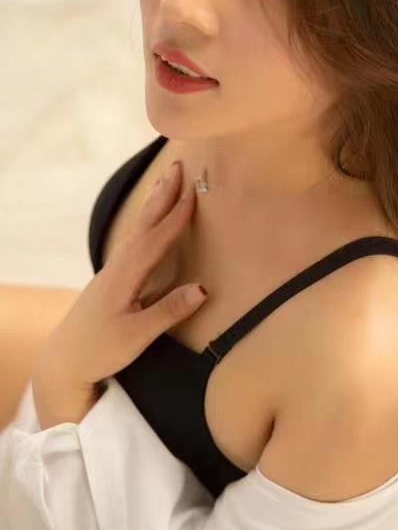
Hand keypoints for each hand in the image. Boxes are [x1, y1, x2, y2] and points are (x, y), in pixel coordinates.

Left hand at [33, 160, 206, 395]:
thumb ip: (169, 312)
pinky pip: (132, 242)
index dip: (176, 217)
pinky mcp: (111, 281)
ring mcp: (111, 273)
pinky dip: (144, 224)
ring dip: (153, 205)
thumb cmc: (98, 351)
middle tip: (177, 167)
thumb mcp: (136, 336)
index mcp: (124, 277)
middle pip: (143, 225)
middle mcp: (116, 268)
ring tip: (164, 184)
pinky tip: (148, 224)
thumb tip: (203, 289)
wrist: (63, 363)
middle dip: (162, 195)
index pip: (156, 240)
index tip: (194, 193)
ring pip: (136, 230)